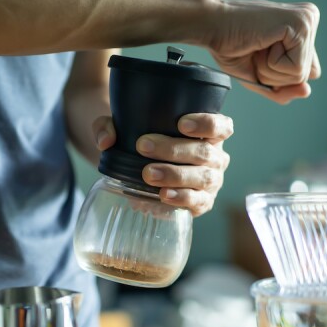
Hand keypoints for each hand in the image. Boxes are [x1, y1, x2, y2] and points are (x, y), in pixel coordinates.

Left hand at [93, 113, 232, 216]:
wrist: (140, 170)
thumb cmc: (142, 140)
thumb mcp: (123, 127)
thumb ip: (108, 126)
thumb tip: (106, 140)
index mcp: (209, 133)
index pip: (221, 125)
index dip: (206, 123)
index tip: (181, 124)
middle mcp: (215, 157)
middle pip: (205, 152)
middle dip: (174, 149)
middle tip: (144, 147)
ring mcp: (211, 181)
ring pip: (202, 177)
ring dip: (175, 175)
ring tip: (148, 174)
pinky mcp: (202, 203)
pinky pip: (198, 202)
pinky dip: (181, 198)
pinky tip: (163, 195)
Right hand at [205, 0, 320, 103]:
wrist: (211, 25)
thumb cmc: (231, 47)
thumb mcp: (261, 76)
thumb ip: (283, 90)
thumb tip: (306, 91)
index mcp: (303, 28)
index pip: (308, 73)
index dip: (279, 76)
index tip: (259, 51)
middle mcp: (310, 19)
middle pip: (305, 76)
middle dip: (274, 75)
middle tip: (255, 49)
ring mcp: (308, 19)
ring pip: (300, 75)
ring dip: (270, 70)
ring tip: (257, 45)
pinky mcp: (301, 24)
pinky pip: (295, 68)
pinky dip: (272, 65)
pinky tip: (261, 42)